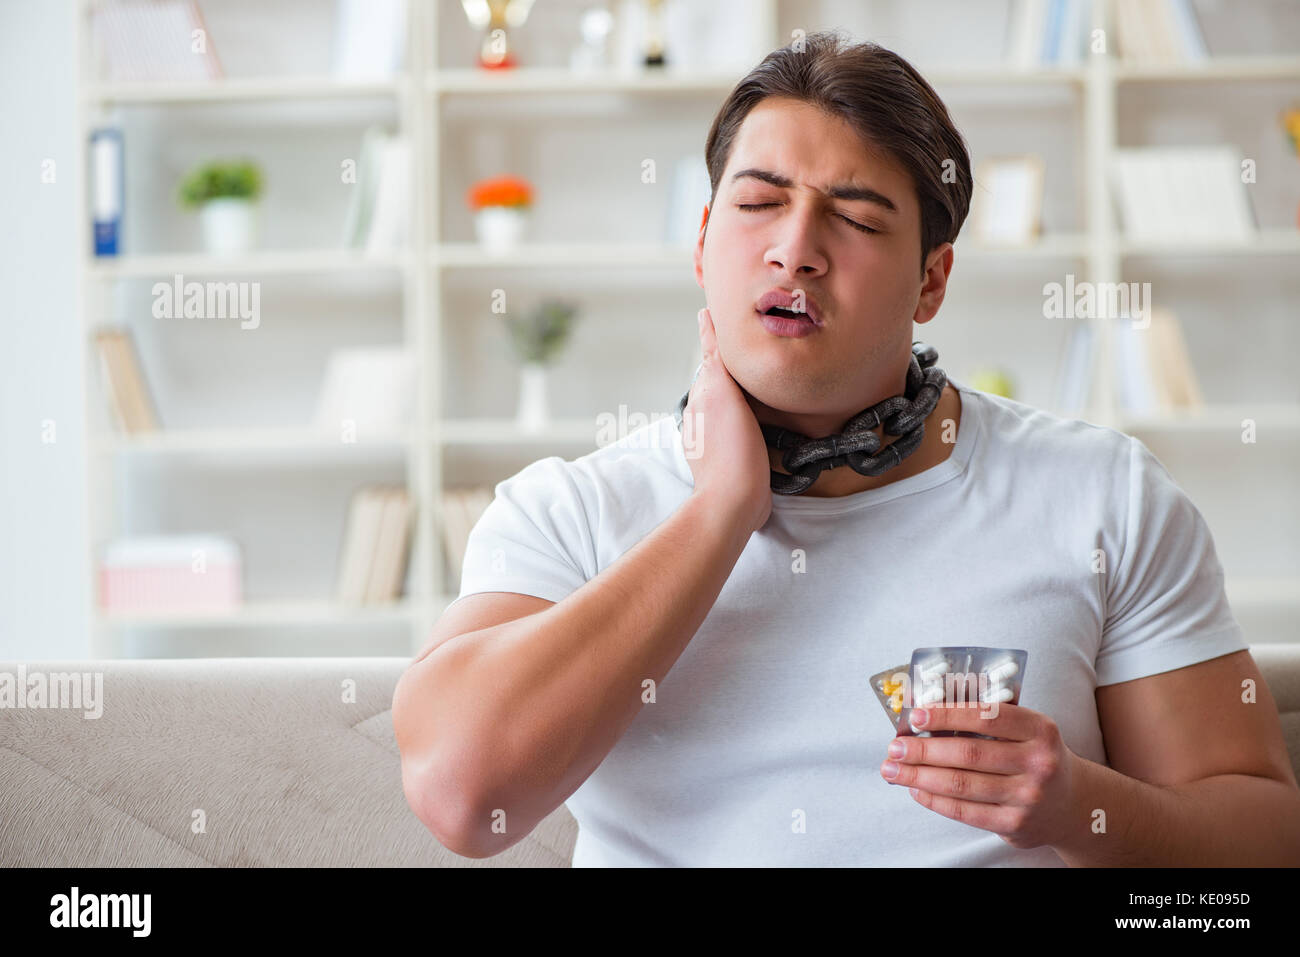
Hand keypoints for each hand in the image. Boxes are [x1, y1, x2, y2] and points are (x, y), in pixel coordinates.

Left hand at [685, 307, 771, 532]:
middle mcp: (704, 414)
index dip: (717, 336)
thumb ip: (715, 359)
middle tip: (750, 339)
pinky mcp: (732, 454)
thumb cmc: (730, 452)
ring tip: (762, 371)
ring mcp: (716, 436)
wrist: (733, 502)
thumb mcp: (722, 395)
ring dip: (742, 387)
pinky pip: (740, 423)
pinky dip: (749, 411)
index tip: (723, 315)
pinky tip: (763, 412)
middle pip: (719, 378)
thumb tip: (704, 320)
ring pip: (730, 401)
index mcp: (701, 396)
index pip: (710, 357)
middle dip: (731, 360)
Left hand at [878, 702, 1079, 849]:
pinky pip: (965, 811)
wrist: (1072, 804)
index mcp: (1039, 730)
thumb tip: (927, 715)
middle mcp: (1038, 763)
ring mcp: (1028, 796)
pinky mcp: (1015, 823)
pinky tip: (916, 789)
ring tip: (893, 769)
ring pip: (961, 784)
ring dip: (920, 776)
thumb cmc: (1036, 757)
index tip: (916, 716)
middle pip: (968, 754)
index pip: (987, 717)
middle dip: (923, 750)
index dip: (947, 715)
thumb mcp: (1027, 730)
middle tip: (894, 746)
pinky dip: (935, 800)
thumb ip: (988, 719)